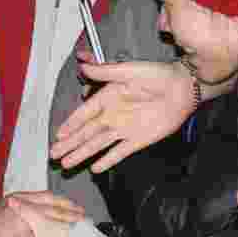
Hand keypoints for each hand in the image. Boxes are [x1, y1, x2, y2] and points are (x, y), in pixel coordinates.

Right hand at [50, 57, 206, 172]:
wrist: (184, 89)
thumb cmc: (158, 75)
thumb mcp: (130, 70)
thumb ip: (106, 72)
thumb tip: (83, 68)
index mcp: (108, 97)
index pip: (84, 114)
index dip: (70, 124)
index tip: (58, 135)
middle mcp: (113, 115)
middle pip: (86, 133)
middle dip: (69, 143)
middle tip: (53, 154)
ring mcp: (124, 129)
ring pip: (98, 144)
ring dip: (81, 153)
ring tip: (66, 163)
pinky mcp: (138, 140)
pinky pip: (119, 152)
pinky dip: (107, 160)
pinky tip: (95, 168)